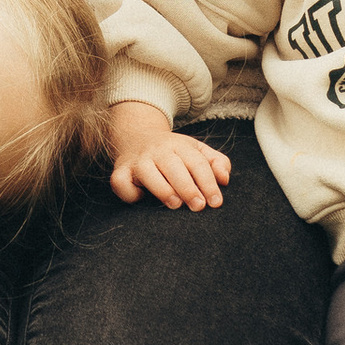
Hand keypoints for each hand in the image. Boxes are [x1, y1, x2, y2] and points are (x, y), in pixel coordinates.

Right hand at [109, 100, 231, 209]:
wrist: (136, 137)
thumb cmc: (173, 152)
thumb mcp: (196, 151)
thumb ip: (216, 162)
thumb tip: (224, 179)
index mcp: (179, 145)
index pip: (197, 163)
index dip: (208, 183)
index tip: (216, 202)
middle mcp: (157, 150)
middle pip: (174, 167)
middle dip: (188, 188)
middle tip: (198, 206)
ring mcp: (137, 160)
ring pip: (148, 173)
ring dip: (163, 189)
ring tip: (175, 204)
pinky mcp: (119, 172)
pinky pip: (122, 183)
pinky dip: (131, 194)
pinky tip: (142, 198)